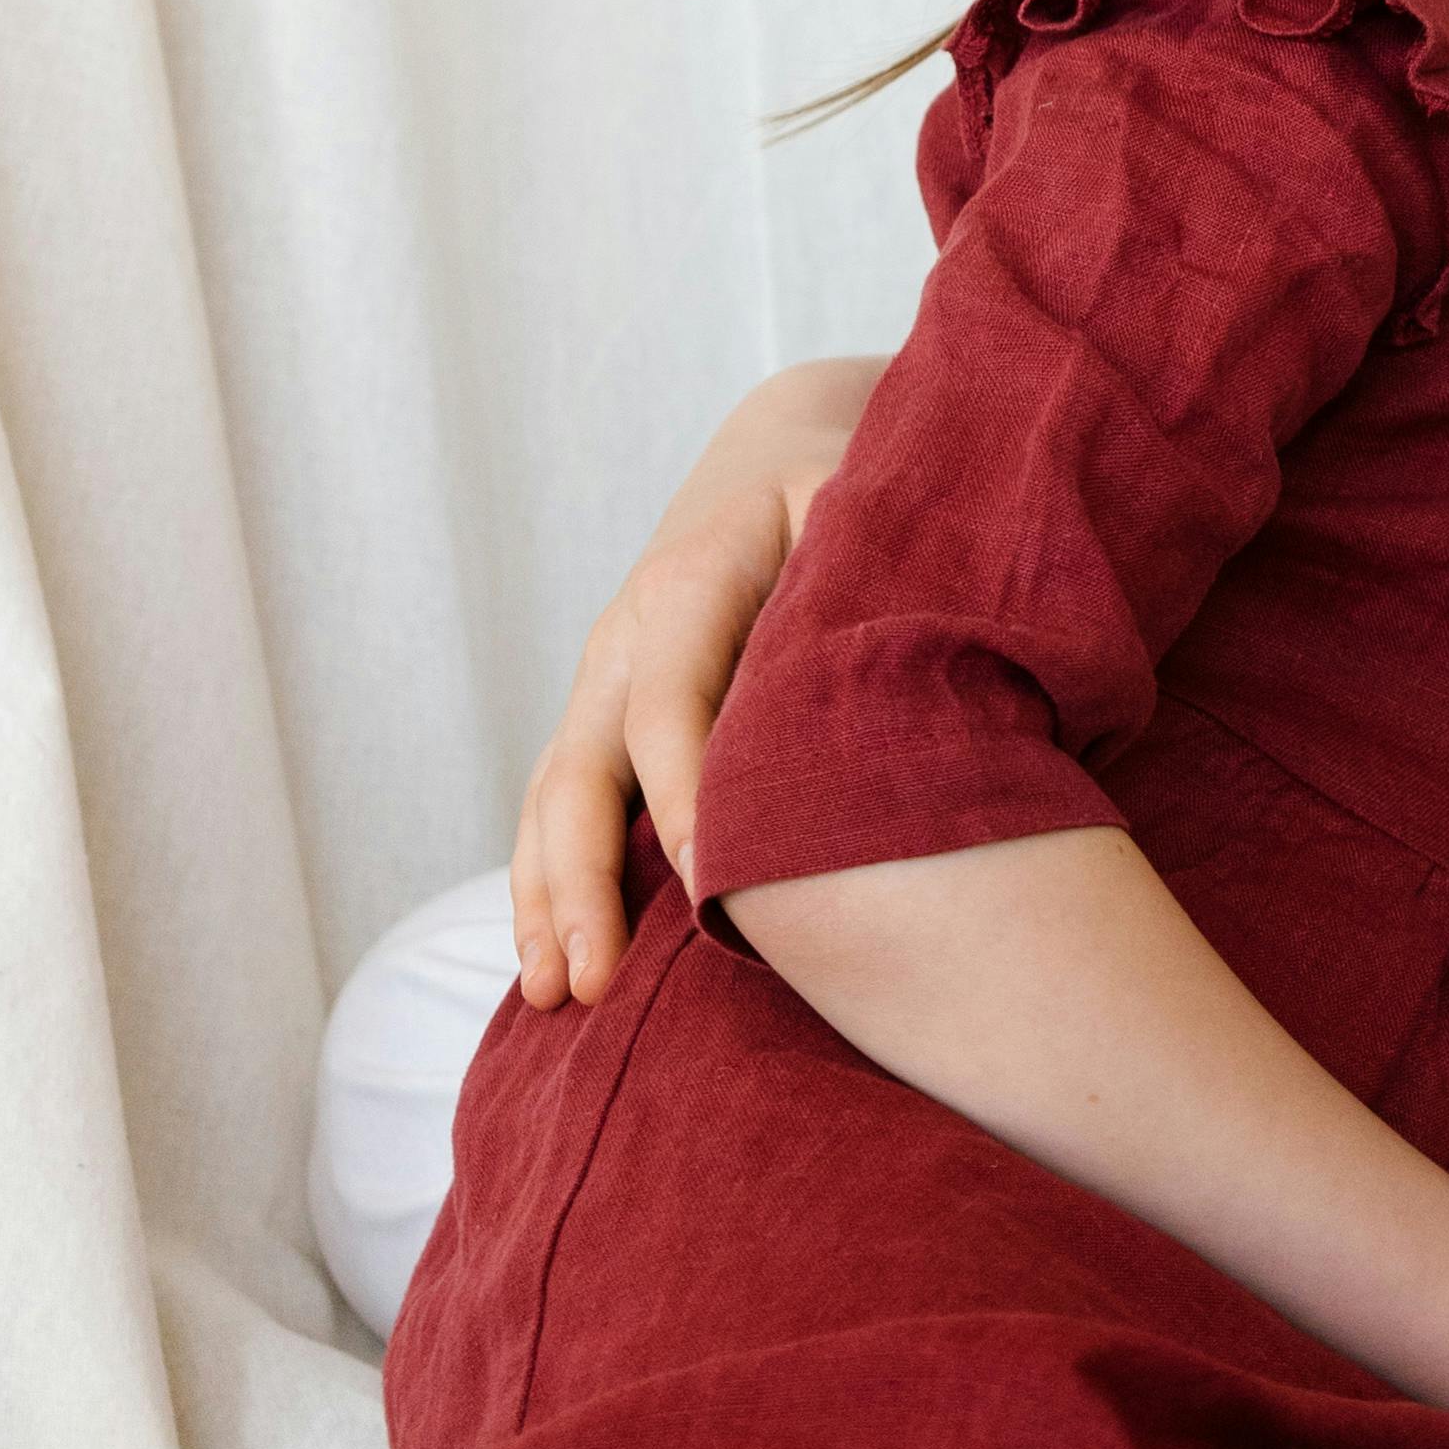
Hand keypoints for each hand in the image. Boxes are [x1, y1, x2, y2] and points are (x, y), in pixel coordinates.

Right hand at [508, 357, 883, 1007]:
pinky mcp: (603, 716)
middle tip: (596, 980)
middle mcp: (629, 632)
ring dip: (547, 900)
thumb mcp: (861, 511)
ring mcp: (603, 678)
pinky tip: (550, 967)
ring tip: (554, 996)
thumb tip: (903, 689)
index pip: (673, 698)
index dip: (684, 794)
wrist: (776, 451)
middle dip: (583, 879)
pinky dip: (544, 885)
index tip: (708, 887)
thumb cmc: (848, 493)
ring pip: (554, 797)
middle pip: (583, 765)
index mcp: (695, 576)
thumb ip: (862, 580)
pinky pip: (556, 807)